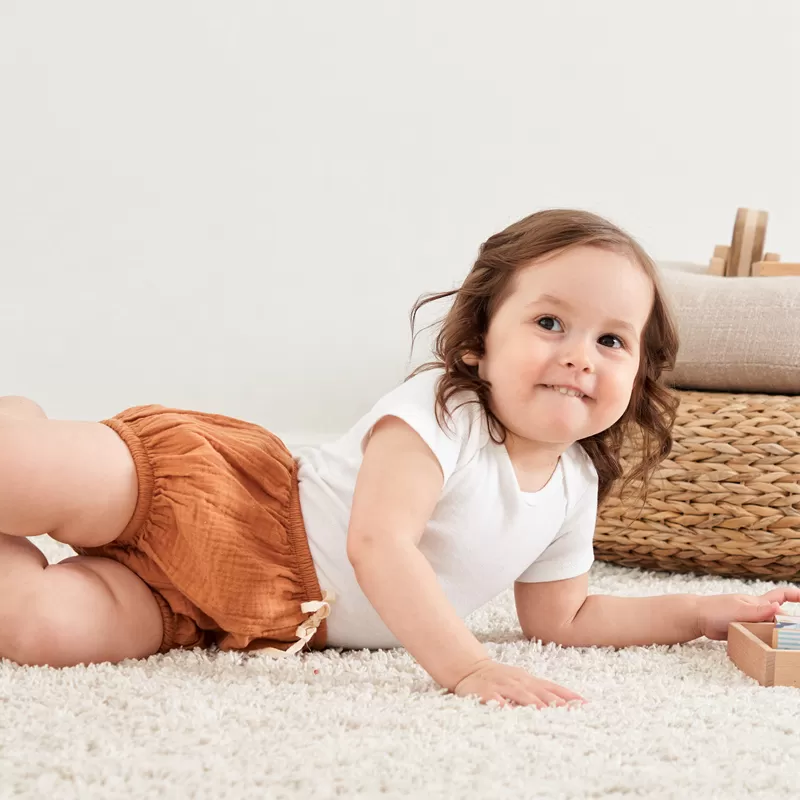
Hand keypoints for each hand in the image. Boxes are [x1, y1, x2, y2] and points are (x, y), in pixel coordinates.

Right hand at [453, 659, 586, 708]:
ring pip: (519, 694)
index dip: (568, 695)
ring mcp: (502, 686)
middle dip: (555, 702)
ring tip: (545, 712)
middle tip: (572, 712)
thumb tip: (568, 704)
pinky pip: (495, 699)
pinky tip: (508, 712)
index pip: (552, 688)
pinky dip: (502, 705)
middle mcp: (518, 682)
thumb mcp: (523, 681)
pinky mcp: (485, 692)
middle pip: (539, 692)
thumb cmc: (501, 679)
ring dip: (532, 703)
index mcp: (529, 680)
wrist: (470, 668)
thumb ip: (542, 692)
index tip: (585, 705)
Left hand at [697, 586, 799, 640]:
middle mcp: (756, 611)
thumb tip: (778, 607)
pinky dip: (768, 640)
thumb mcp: (739, 610)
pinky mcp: (742, 630)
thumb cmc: (716, 610)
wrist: (696, 618)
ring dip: (780, 634)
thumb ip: (758, 611)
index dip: (795, 595)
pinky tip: (772, 648)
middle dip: (791, 625)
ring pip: (771, 627)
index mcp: (757, 602)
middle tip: (794, 638)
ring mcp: (749, 621)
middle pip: (779, 617)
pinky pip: (760, 635)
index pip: (780, 596)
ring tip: (788, 645)